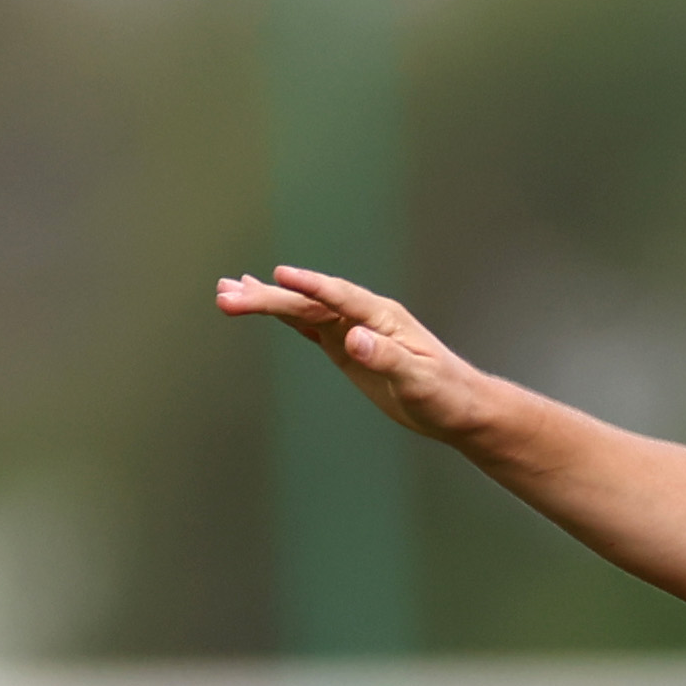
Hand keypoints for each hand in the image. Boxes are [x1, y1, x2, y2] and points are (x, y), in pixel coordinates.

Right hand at [213, 264, 509, 445]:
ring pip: (302, 309)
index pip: (338, 296)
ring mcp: (352, 329)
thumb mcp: (419, 379)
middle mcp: (364, 317)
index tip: (277, 277)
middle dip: (268, 297)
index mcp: (382, 318)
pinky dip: (282, 315)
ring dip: (265, 301)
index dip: (308, 286)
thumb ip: (387, 357)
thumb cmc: (447, 394)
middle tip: (228, 295)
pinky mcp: (346, 346)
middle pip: (310, 300)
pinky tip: (258, 303)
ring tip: (225, 293)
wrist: (459, 408)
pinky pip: (308, 324)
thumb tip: (354, 339)